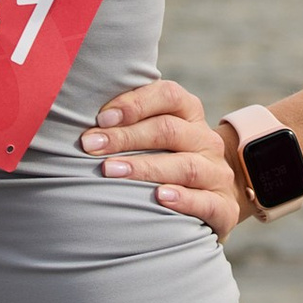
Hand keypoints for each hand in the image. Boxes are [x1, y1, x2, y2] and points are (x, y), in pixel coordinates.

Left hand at [78, 77, 245, 238]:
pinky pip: (205, 201)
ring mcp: (216, 173)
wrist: (214, 197)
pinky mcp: (224, 207)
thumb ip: (127, 123)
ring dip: (145, 167)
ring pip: (185, 165)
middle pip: (169, 130)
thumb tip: (79, 117)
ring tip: (111, 171)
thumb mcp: (154, 136)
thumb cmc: (165, 160)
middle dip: (126, 137)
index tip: (101, 117)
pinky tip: (159, 198)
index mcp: (189, 114)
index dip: (134, 104)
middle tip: (91, 146)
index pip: (168, 96)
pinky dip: (183, 199)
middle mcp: (206, 140)